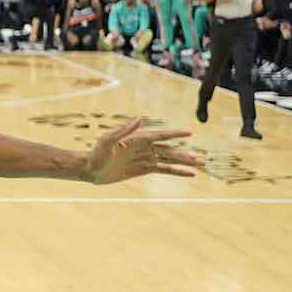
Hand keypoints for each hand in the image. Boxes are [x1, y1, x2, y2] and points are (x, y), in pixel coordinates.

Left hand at [83, 118, 201, 183]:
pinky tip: (189, 174)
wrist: (89, 170)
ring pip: (169, 160)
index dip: (175, 134)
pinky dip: (176, 171)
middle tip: (201, 158)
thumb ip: (123, 130)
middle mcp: (144, 147)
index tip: (190, 132)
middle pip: (169, 150)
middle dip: (185, 154)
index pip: (160, 136)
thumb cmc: (96, 153)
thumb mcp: (107, 141)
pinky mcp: (143, 169)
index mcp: (137, 138)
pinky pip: (163, 169)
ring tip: (200, 164)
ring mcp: (144, 158)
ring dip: (184, 162)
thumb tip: (140, 118)